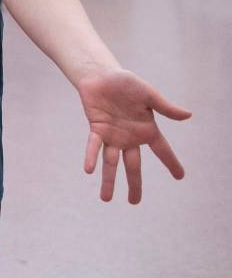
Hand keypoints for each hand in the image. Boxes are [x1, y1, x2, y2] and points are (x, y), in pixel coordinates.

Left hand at [77, 69, 190, 203]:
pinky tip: (89, 170)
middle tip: (135, 202)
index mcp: (146, 129)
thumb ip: (165, 107)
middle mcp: (129, 137)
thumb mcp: (148, 94)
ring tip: (106, 199)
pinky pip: (93, 146)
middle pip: (133, 165)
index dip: (171, 162)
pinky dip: (91, 157)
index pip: (162, 150)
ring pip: (111, 162)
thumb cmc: (126, 83)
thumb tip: (188, 115)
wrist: (101, 75)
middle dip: (134, 184)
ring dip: (108, 180)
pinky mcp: (96, 129)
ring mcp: (112, 135)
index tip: (180, 176)